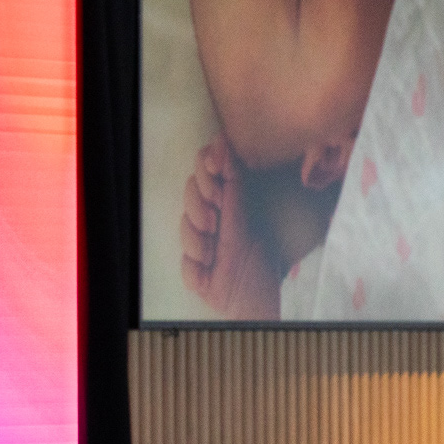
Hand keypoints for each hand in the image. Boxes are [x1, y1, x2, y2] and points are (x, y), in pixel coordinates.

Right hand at [180, 136, 278, 318]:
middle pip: (190, 191)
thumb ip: (232, 182)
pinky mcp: (194, 268)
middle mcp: (216, 215)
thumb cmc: (260, 260)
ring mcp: (202, 241)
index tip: (215, 176)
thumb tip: (223, 143)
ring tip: (216, 254)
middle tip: (216, 223)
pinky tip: (210, 273)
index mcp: (232, 199)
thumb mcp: (244, 216)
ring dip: (200, 242)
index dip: (206, 170)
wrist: (257, 301)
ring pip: (184, 225)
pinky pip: (184, 260)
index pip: (207, 169)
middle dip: (201, 208)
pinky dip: (197, 269)